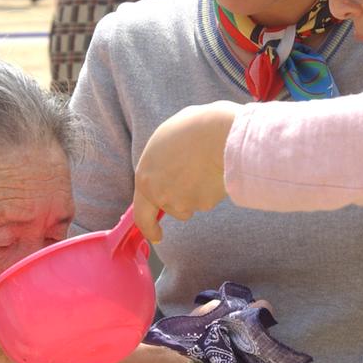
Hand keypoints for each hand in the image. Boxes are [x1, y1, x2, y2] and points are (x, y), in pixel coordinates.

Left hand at [133, 101, 240, 243]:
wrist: (220, 134)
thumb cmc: (193, 128)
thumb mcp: (165, 139)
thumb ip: (161, 160)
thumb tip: (167, 165)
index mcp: (145, 178)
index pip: (141, 214)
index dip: (149, 227)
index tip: (156, 235)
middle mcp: (160, 195)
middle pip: (172, 207)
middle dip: (182, 200)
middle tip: (193, 183)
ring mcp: (182, 203)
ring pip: (191, 204)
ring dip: (197, 192)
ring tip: (205, 165)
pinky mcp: (203, 204)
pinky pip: (208, 200)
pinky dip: (211, 190)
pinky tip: (215, 170)